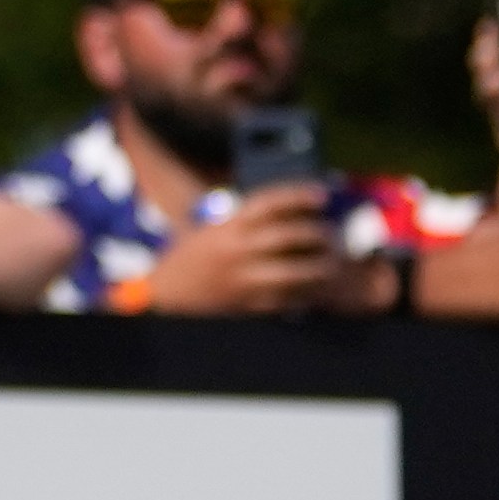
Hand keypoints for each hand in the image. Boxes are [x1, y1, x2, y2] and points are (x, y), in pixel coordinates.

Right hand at [132, 181, 348, 314]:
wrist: (167, 295)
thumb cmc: (193, 258)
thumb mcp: (213, 230)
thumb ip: (247, 222)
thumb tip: (295, 215)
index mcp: (226, 226)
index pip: (269, 203)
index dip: (298, 195)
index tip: (321, 194)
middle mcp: (235, 250)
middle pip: (288, 236)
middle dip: (317, 234)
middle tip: (331, 235)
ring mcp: (242, 279)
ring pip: (294, 273)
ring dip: (319, 268)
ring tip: (331, 265)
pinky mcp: (247, 304)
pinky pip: (286, 300)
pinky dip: (306, 295)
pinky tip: (314, 289)